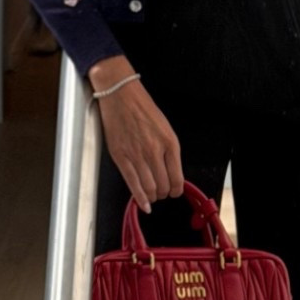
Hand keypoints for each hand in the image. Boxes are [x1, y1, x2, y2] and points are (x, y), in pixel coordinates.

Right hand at [89, 70, 183, 212]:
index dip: (177, 189)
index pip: (178, 178)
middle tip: (162, 193)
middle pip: (163, 185)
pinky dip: (139, 198)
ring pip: (149, 188)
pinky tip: (143, 204)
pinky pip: (132, 184)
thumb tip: (171, 172)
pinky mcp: (120, 157)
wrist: (121, 96)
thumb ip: (169, 151)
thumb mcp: (165, 128)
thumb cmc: (143, 109)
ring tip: (152, 196)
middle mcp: (154, 151)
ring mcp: (137, 155)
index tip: (175, 191)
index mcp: (169, 143)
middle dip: (164, 193)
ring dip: (153, 196)